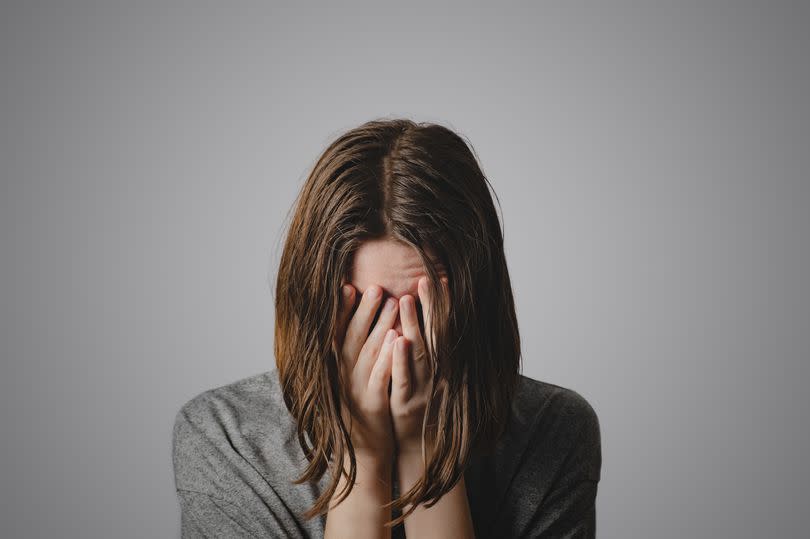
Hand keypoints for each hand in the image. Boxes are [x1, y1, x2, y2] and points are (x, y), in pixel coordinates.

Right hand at [333, 283, 398, 458]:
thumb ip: (349, 357)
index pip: (337, 334)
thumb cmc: (360, 411)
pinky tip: (398, 339)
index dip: (342, 311)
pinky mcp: (373, 404)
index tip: (347, 286)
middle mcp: (344, 377)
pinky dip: (388, 357)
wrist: (363, 453)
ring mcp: (357, 390)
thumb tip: (352, 326)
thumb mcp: (349, 383)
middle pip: (353, 338)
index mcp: (337, 370)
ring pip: (369, 352)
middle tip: (375, 286)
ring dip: (380, 325)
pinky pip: (381, 377)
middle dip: (364, 310)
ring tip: (392, 302)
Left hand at [390, 276, 449, 456]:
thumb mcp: (431, 377)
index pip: (443, 328)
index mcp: (442, 365)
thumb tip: (422, 318)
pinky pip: (403, 379)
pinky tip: (397, 341)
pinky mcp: (406, 403)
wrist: (420, 450)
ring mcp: (423, 388)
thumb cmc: (423, 406)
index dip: (442, 304)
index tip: (439, 278)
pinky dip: (401, 360)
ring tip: (406, 299)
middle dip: (432, 306)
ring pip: (420, 352)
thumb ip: (430, 349)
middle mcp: (437, 374)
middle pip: (436, 334)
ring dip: (414, 325)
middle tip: (426, 279)